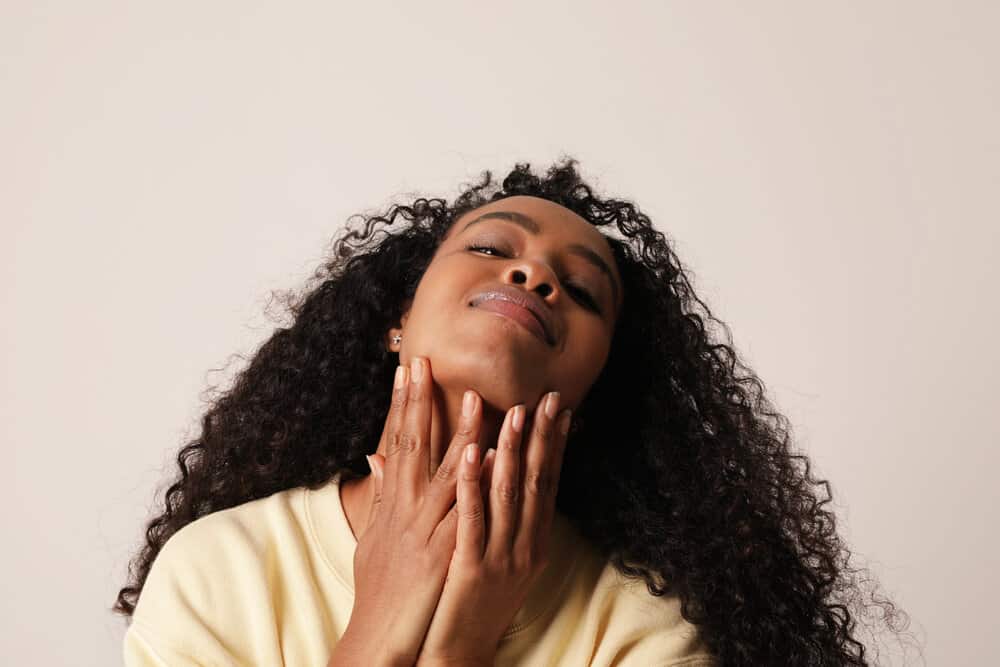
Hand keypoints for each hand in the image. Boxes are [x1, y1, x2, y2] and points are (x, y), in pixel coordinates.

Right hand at [337, 357, 482, 666]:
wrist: (379, 634)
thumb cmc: (379, 588)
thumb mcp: (373, 537)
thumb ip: (378, 494)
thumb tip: (374, 458)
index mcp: (392, 502)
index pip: (396, 441)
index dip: (401, 404)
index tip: (407, 369)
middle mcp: (404, 508)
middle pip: (412, 444)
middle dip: (419, 401)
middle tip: (425, 361)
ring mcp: (422, 528)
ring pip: (443, 470)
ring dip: (459, 432)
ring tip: (474, 397)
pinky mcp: (442, 550)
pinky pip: (462, 509)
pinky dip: (472, 481)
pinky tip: (485, 454)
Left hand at [415, 390, 572, 665]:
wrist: (460, 651)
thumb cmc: (473, 601)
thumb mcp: (496, 556)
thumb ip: (498, 516)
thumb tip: (500, 476)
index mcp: (534, 542)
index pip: (547, 483)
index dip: (553, 444)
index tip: (558, 409)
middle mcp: (526, 547)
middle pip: (535, 482)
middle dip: (540, 437)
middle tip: (545, 397)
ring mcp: (503, 558)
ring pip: (508, 494)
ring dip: (511, 450)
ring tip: (511, 412)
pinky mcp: (474, 569)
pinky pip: (474, 518)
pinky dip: (474, 483)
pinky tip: (474, 453)